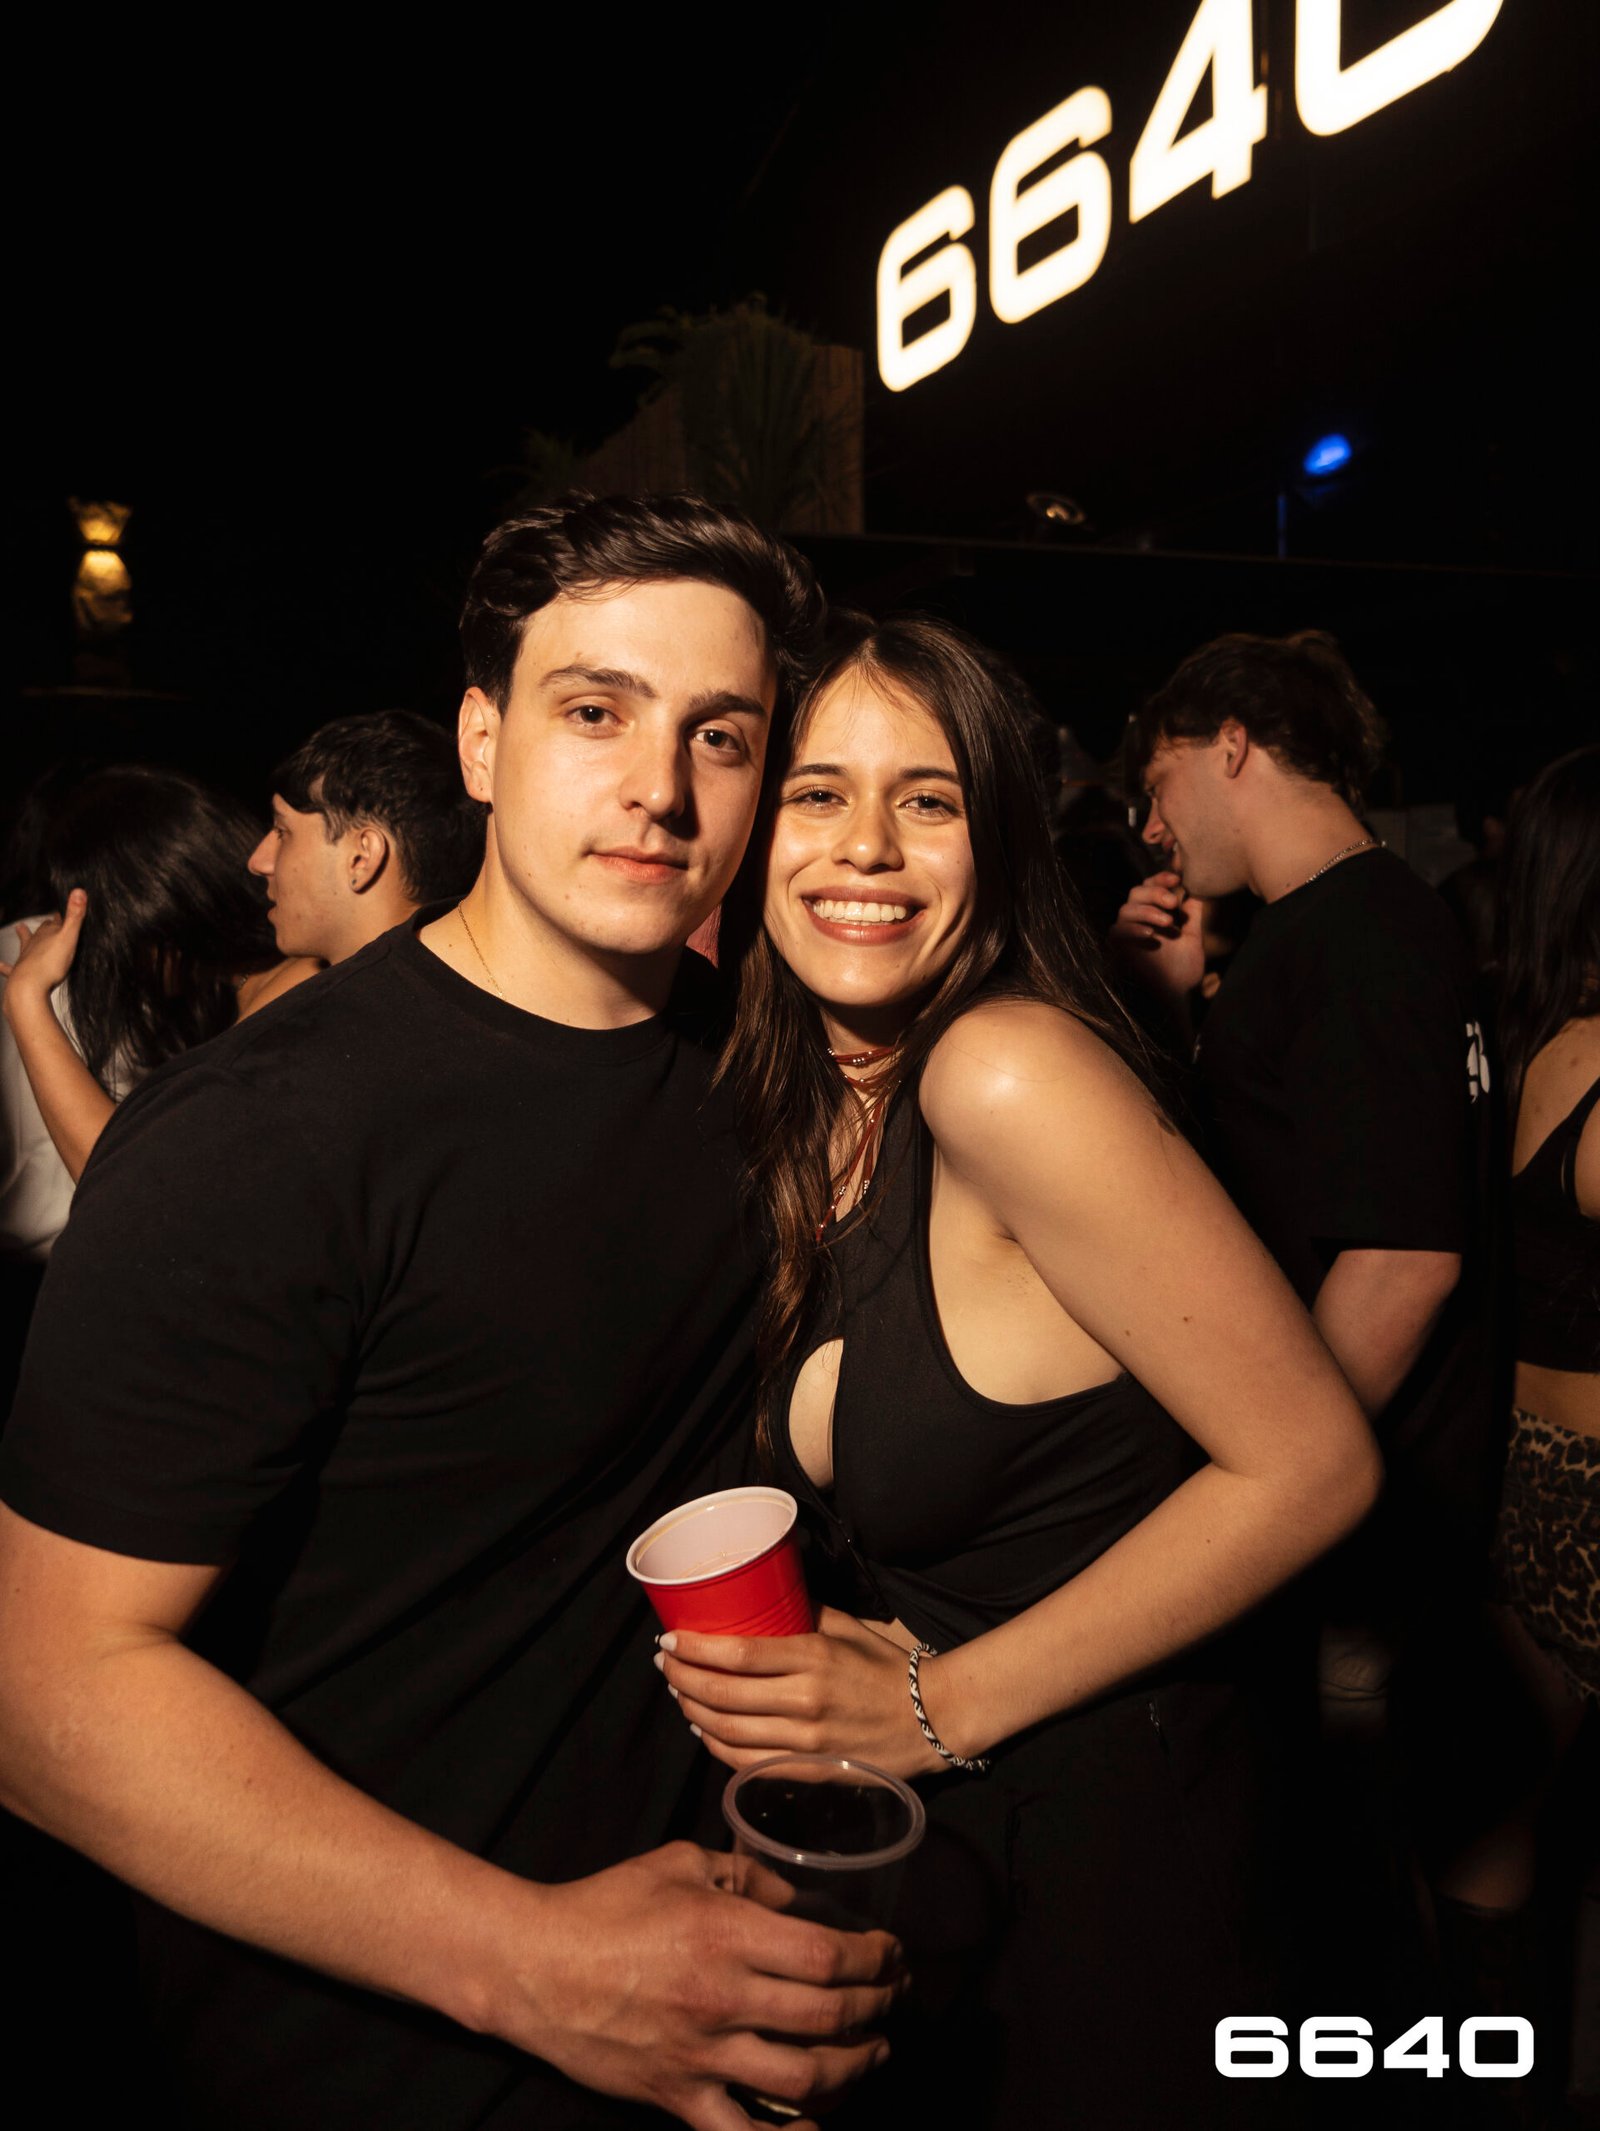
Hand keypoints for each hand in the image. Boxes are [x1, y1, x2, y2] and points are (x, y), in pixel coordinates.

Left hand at [1, 891, 86, 1018]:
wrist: (29, 985)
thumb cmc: (50, 964)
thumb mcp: (68, 937)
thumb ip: (75, 916)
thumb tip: (79, 890)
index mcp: (47, 935)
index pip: (54, 922)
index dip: (60, 917)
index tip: (61, 912)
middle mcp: (34, 944)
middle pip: (40, 932)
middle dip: (45, 927)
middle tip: (46, 921)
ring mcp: (26, 958)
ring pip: (25, 945)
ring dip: (24, 938)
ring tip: (19, 930)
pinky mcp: (20, 973)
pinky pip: (9, 969)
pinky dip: (4, 966)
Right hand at [514, 1839, 904, 2130]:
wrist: (535, 1967)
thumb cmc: (606, 1906)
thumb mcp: (680, 1863)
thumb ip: (745, 1874)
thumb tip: (796, 1898)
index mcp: (726, 1933)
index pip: (827, 1955)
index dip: (876, 1959)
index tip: (893, 1955)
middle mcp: (723, 1998)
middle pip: (829, 2016)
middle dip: (878, 2009)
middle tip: (895, 2000)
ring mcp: (701, 2056)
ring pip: (803, 2079)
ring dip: (853, 2068)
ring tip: (871, 2052)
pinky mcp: (677, 2098)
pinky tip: (815, 2128)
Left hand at [657, 1607, 945, 1778]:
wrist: (930, 1720)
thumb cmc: (885, 1667)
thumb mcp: (847, 1627)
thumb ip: (803, 1612)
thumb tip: (761, 1596)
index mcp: (813, 1657)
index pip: (738, 1654)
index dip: (696, 1649)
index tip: (669, 1640)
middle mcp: (804, 1700)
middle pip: (724, 1694)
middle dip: (683, 1679)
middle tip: (664, 1665)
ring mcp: (805, 1741)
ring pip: (728, 1731)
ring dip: (693, 1712)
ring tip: (679, 1694)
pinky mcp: (808, 1770)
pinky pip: (747, 1764)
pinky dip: (717, 1747)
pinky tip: (704, 1731)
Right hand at [1107, 871, 1203, 999]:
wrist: (1175, 997)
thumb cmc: (1183, 970)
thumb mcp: (1192, 937)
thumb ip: (1192, 914)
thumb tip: (1199, 889)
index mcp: (1154, 914)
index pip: (1150, 887)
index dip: (1160, 878)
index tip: (1177, 878)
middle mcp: (1137, 921)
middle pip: (1135, 893)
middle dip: (1155, 893)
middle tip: (1173, 902)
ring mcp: (1126, 935)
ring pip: (1126, 910)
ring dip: (1147, 912)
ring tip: (1167, 923)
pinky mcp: (1116, 950)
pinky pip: (1117, 932)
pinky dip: (1133, 930)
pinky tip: (1151, 935)